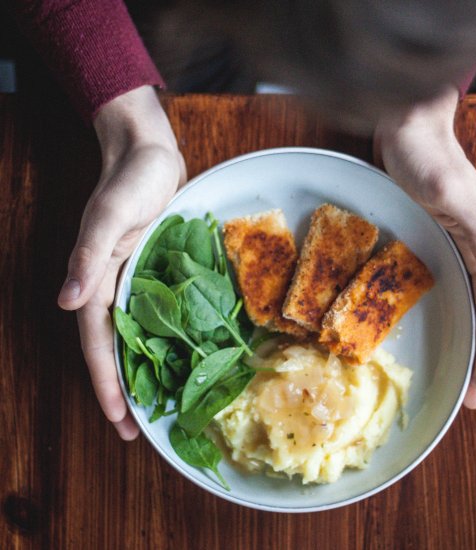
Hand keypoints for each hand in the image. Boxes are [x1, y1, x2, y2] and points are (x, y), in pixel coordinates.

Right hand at [58, 86, 185, 438]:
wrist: (150, 153)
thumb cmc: (132, 178)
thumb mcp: (111, 213)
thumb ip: (89, 254)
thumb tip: (65, 302)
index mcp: (97, 277)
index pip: (97, 341)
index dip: (105, 381)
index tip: (118, 420)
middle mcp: (113, 284)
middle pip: (113, 347)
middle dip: (123, 389)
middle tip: (138, 428)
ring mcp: (134, 278)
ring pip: (135, 334)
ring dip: (142, 369)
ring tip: (160, 403)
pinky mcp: (154, 269)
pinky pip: (156, 312)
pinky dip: (162, 338)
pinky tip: (178, 355)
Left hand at [374, 86, 475, 408]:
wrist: (408, 130)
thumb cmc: (430, 158)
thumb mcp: (454, 194)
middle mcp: (469, 252)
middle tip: (468, 396)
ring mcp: (447, 247)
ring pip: (461, 302)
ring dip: (461, 337)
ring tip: (454, 371)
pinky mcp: (426, 239)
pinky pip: (438, 283)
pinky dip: (440, 308)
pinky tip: (429, 323)